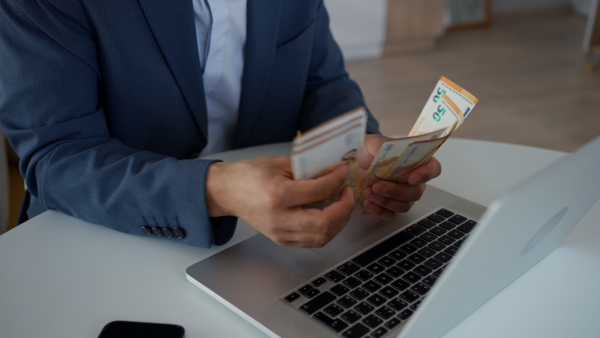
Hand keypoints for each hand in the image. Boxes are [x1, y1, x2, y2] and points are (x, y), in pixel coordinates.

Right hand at [206, 156, 354, 246]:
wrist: (228, 192)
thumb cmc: (250, 175)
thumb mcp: (279, 164)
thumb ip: (308, 168)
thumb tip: (333, 171)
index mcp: (278, 196)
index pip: (319, 191)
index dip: (337, 180)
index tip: (343, 172)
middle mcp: (279, 219)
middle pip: (325, 223)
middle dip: (344, 208)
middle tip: (348, 193)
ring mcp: (280, 233)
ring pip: (322, 237)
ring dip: (339, 221)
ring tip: (342, 204)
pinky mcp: (281, 240)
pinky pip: (312, 241)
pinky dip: (327, 230)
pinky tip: (330, 216)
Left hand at [358, 134, 441, 220]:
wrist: (355, 163)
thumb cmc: (369, 151)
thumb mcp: (374, 142)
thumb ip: (384, 145)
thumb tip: (392, 155)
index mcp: (416, 161)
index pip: (433, 168)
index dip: (426, 174)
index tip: (413, 178)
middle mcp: (414, 180)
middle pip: (416, 192)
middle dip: (396, 191)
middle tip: (377, 186)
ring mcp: (403, 196)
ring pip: (404, 206)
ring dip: (385, 201)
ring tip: (368, 192)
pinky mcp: (390, 206)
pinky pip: (391, 215)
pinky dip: (379, 211)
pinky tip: (368, 202)